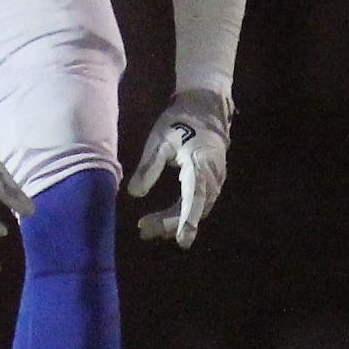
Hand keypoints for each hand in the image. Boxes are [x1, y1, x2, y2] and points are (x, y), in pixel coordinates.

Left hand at [126, 88, 231, 248]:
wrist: (205, 107)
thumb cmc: (181, 121)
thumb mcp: (160, 140)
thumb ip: (149, 167)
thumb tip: (133, 193)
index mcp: (200, 164)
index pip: (195, 196)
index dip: (188, 219)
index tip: (181, 240)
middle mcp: (213, 176)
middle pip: (194, 208)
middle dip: (170, 223)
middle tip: (143, 230)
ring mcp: (215, 180)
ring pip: (196, 208)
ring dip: (173, 221)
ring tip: (146, 229)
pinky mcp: (211, 181)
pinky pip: (198, 203)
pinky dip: (181, 213)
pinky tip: (162, 220)